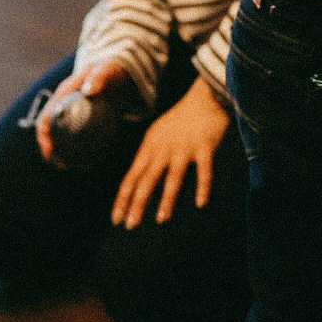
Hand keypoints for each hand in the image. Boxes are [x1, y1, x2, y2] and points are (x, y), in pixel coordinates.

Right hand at [36, 58, 132, 164]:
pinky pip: (80, 142)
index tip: (49, 152)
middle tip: (64, 166)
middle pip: (52, 135)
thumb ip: (98, 78)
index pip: (45, 119)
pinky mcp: (85, 125)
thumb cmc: (111, 71)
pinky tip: (92, 162)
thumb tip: (89, 90)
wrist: (120, 74)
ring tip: (81, 167)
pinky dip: (83, 153)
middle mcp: (65, 108)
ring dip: (68, 156)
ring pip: (65, 142)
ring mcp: (75, 118)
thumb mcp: (106, 71)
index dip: (43, 137)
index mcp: (63, 95)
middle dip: (53, 153)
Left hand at [110, 74, 230, 228]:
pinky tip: (200, 203)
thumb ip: (150, 156)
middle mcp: (163, 148)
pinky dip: (202, 187)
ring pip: (172, 177)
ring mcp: (184, 148)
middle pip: (147, 179)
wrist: (205, 97)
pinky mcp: (204, 147)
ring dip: (166, 199)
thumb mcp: (158, 134)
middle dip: (137, 203)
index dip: (123, 198)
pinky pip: (203, 171)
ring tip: (161, 219)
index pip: (132, 176)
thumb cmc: (182, 119)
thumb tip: (138, 182)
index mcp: (150, 146)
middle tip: (130, 225)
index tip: (116, 218)